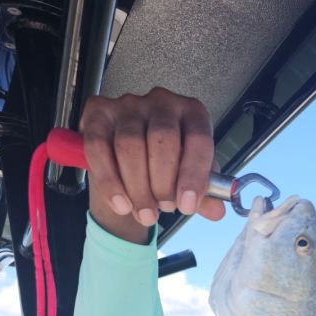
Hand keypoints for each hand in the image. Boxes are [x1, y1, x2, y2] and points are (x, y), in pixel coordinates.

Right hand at [79, 86, 225, 241]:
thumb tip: (217, 212)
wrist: (128, 160)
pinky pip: (99, 148)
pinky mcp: (98, 113)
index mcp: (192, 113)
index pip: (198, 139)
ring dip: (138, 188)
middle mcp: (161, 102)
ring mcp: (128, 105)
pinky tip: (121, 204)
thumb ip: (203, 194)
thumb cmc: (165, 164)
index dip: (194, 175)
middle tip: (164, 209)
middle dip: (163, 184)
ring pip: (129, 146)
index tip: (187, 205)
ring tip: (145, 214)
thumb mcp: (188, 178)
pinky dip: (110, 181)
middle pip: (162, 140)